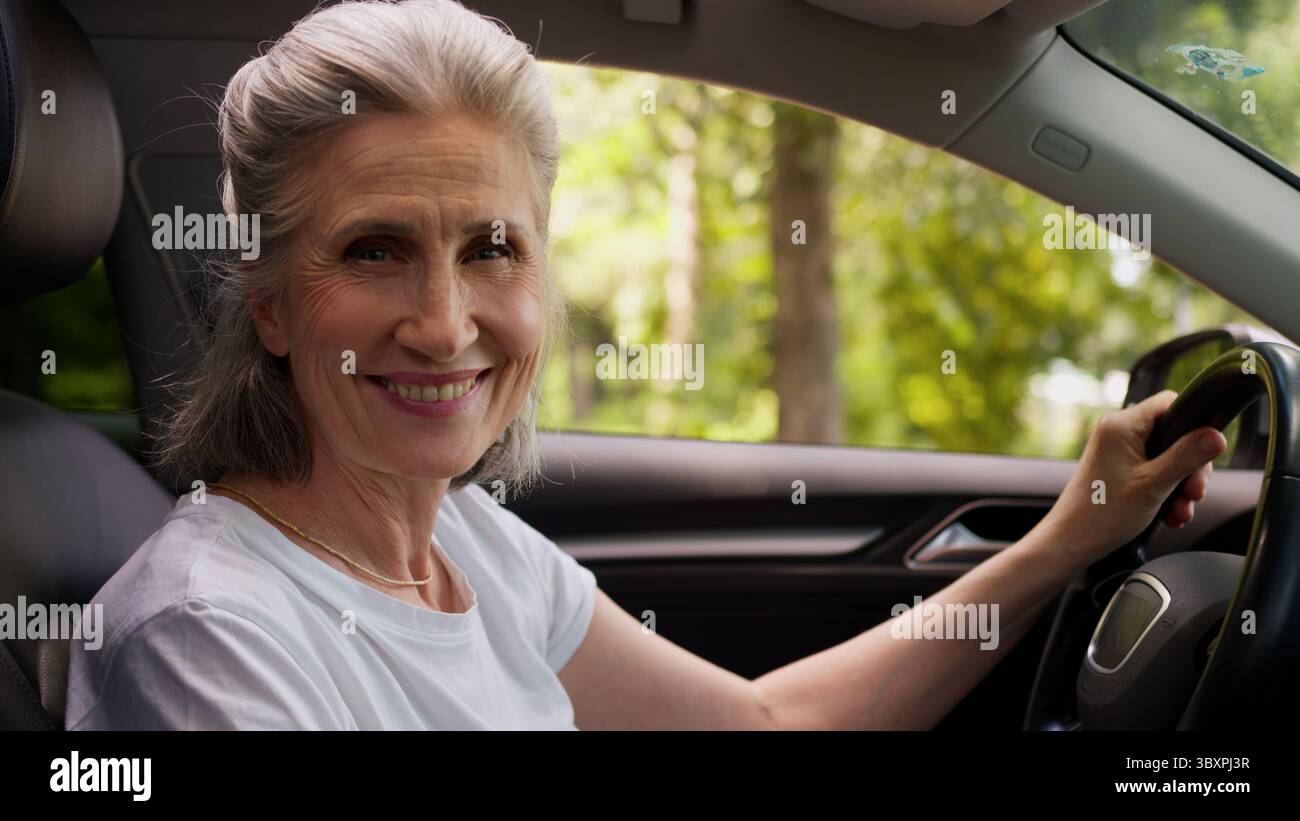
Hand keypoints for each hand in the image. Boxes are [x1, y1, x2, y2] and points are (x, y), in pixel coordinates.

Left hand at [1037, 389, 1227, 568]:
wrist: (1071, 542)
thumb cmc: (1102, 514)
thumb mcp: (1153, 484)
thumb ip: (1187, 457)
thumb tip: (1218, 435)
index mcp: (1121, 425)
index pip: (1169, 402)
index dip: (1194, 423)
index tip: (1207, 452)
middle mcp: (1118, 432)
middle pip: (1173, 434)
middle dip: (1190, 467)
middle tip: (1194, 493)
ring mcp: (1118, 451)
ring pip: (1167, 458)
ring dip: (1180, 486)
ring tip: (1180, 512)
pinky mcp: (1120, 470)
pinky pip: (1154, 472)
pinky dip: (1166, 492)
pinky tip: (1171, 515)